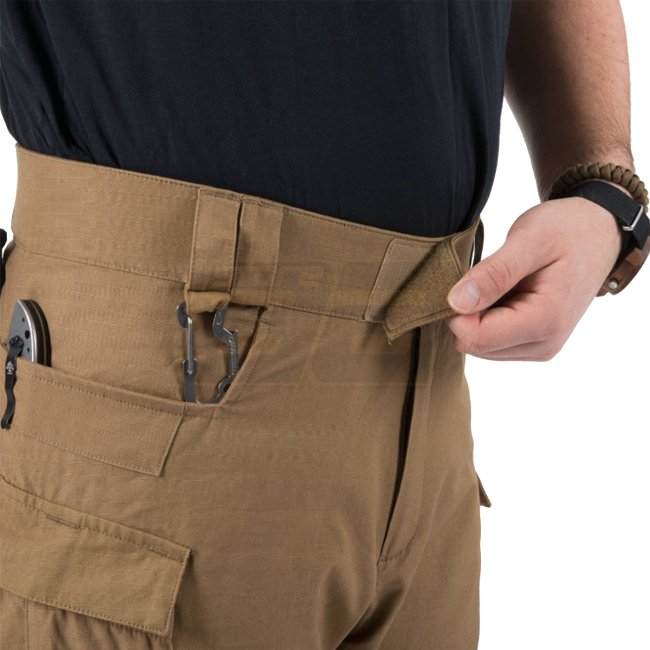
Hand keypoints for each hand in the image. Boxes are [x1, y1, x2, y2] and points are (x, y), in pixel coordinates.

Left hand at [444, 197, 623, 360]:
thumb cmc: (567, 230)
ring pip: (479, 345)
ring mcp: (540, 348)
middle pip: (474, 344)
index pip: (475, 337)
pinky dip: (488, 316)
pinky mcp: (533, 344)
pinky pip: (491, 341)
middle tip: (487, 276)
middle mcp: (544, 344)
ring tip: (502, 282)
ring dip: (478, 314)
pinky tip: (506, 292)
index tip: (466, 278)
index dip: (456, 310)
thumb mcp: (529, 239)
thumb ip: (493, 274)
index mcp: (545, 321)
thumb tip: (457, 303)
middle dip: (467, 312)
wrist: (598, 233)